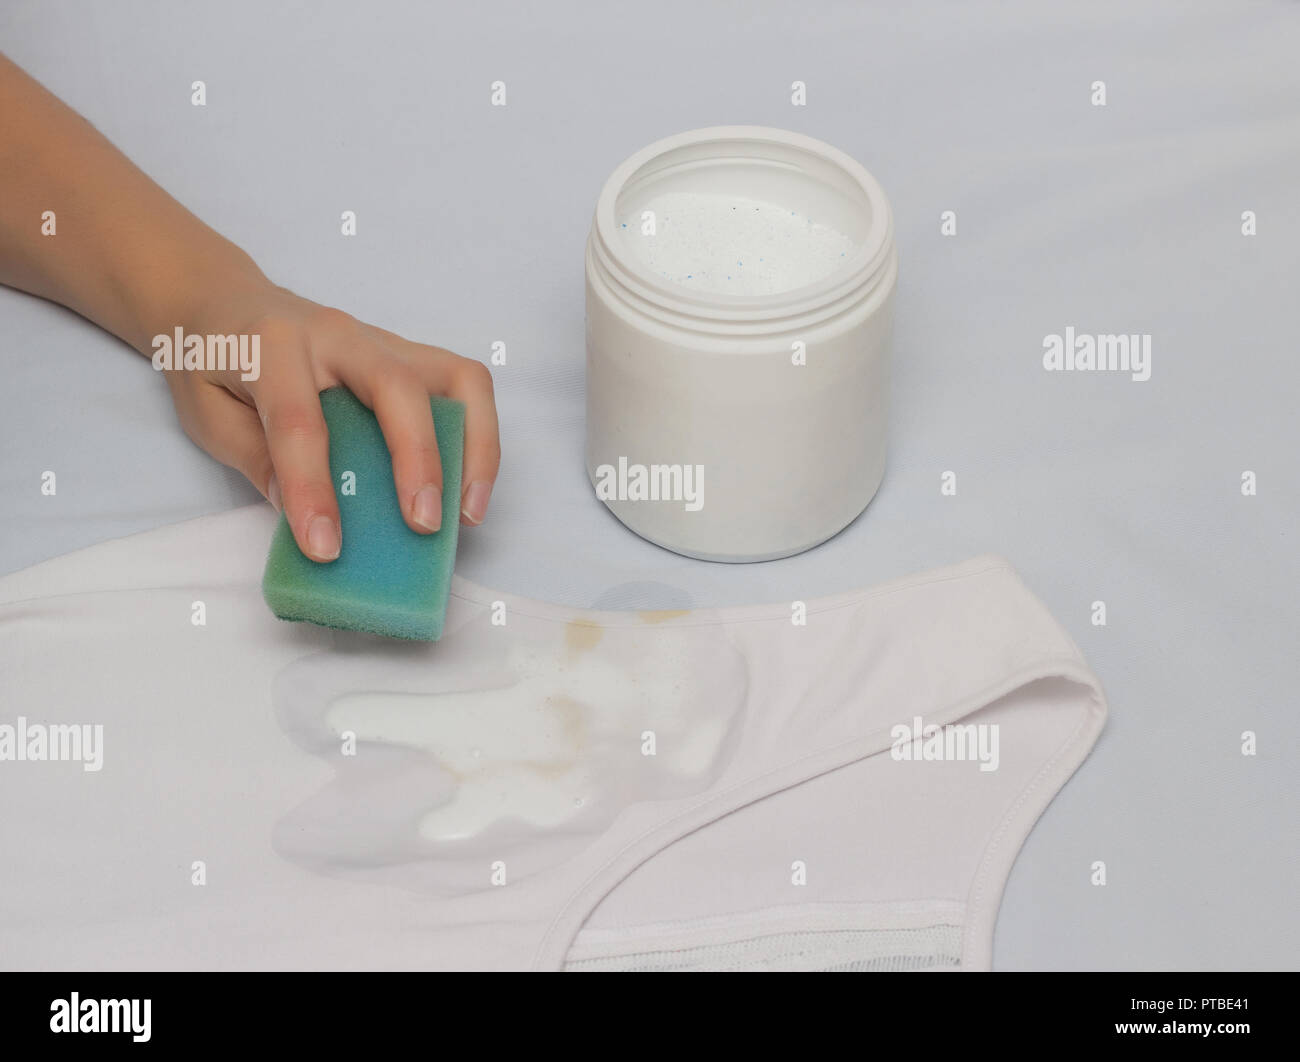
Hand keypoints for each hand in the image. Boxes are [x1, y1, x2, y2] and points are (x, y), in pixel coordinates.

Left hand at [163, 282, 499, 561]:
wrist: (223, 300)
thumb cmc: (213, 358)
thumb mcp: (207, 414)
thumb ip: (254, 460)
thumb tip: (302, 515)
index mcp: (272, 346)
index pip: (301, 423)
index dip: (314, 490)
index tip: (325, 549)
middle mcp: (338, 334)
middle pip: (397, 388)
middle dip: (419, 460)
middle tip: (424, 525)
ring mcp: (383, 340)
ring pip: (455, 377)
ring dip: (475, 444)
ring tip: (468, 508)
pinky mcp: (410, 355)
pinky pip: (462, 385)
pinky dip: (477, 433)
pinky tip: (467, 483)